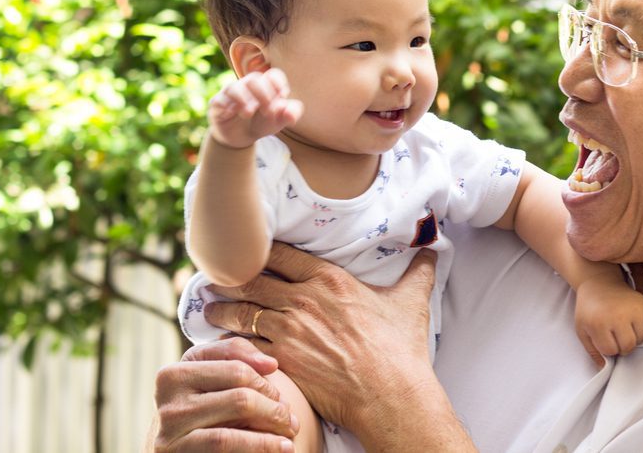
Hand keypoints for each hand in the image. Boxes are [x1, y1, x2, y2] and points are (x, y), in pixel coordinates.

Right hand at [148, 338, 297, 451]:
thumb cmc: (202, 417)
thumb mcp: (211, 385)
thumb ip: (236, 359)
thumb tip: (270, 364)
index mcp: (174, 372)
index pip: (234, 363)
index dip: (264, 378)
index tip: (279, 391)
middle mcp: (167, 399)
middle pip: (239, 390)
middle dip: (273, 405)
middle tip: (290, 418)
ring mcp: (169, 429)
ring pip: (236, 413)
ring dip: (272, 424)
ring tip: (290, 432)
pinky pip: (226, 443)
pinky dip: (261, 444)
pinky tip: (280, 447)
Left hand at [202, 243, 471, 449]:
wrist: (389, 394)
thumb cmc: (400, 349)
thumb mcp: (411, 302)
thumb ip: (417, 273)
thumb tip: (433, 252)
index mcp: (328, 279)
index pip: (281, 254)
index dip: (259, 250)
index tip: (246, 248)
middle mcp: (302, 300)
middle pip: (252, 279)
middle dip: (229, 276)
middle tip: (213, 275)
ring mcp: (288, 331)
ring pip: (241, 312)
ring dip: (222, 308)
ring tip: (209, 307)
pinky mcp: (281, 361)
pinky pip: (243, 348)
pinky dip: (227, 344)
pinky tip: (218, 344)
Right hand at [208, 68, 303, 148]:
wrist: (241, 137)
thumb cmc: (262, 122)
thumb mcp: (280, 120)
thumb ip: (292, 113)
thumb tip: (291, 115)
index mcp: (266, 85)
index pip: (274, 75)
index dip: (279, 86)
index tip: (281, 99)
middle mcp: (248, 85)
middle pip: (255, 79)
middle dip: (264, 95)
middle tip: (268, 112)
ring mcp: (231, 92)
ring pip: (235, 87)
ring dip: (244, 100)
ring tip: (248, 113)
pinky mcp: (218, 103)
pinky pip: (220, 99)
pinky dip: (227, 106)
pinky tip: (232, 114)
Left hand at [574, 274, 642, 367]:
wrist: (599, 283)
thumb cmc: (589, 309)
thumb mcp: (582, 329)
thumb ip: (592, 351)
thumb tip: (603, 368)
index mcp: (599, 322)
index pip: (611, 350)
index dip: (607, 348)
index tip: (603, 338)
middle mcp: (618, 315)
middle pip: (628, 347)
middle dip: (621, 346)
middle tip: (614, 336)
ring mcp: (634, 309)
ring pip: (641, 339)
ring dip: (632, 339)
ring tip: (622, 328)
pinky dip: (642, 330)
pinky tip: (630, 322)